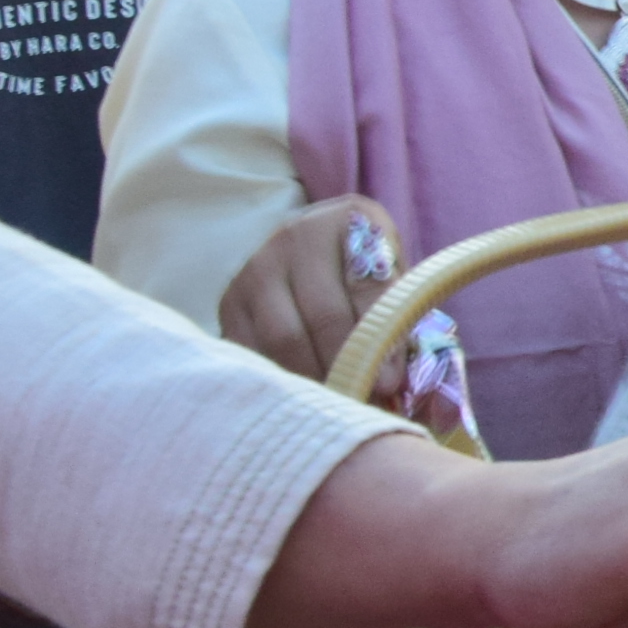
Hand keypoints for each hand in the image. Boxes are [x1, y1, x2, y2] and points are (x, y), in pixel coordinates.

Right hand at [220, 197, 405, 391]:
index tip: (388, 384)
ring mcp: (257, 267)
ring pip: (282, 339)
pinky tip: (300, 396)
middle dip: (345, 366)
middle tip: (361, 401)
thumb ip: (397, 319)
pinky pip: (252, 351)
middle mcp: (297, 237)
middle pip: (322, 315)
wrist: (311, 249)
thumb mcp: (393, 277)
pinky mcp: (230, 300)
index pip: (369, 286)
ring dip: (311, 380)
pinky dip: (278, 379)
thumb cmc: (365, 271)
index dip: (380, 339)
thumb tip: (389, 385)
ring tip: (333, 404)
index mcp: (352, 222)